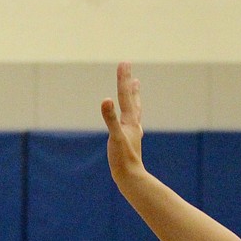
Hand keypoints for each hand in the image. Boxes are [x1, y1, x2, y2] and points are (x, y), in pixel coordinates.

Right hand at [100, 61, 144, 178]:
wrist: (131, 177)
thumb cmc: (123, 159)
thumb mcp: (114, 137)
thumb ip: (110, 118)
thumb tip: (105, 100)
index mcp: (130, 121)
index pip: (125, 95)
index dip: (123, 79)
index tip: (123, 62)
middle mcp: (133, 124)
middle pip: (132, 99)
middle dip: (129, 84)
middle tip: (129, 70)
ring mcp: (132, 132)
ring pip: (134, 110)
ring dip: (133, 97)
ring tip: (135, 86)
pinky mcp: (129, 141)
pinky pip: (130, 124)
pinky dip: (130, 116)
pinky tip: (130, 119)